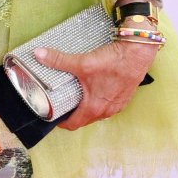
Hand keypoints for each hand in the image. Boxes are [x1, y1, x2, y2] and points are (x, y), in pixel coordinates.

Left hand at [34, 38, 154, 130]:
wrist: (138, 53)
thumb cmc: (114, 63)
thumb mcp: (82, 63)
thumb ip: (59, 60)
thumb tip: (39, 54)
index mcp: (94, 108)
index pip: (73, 125)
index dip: (60, 122)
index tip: (53, 114)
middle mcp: (106, 111)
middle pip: (84, 119)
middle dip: (72, 113)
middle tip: (62, 103)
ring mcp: (117, 105)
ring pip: (97, 112)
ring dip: (87, 107)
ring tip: (77, 95)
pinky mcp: (124, 96)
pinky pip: (108, 104)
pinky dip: (99, 100)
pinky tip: (95, 88)